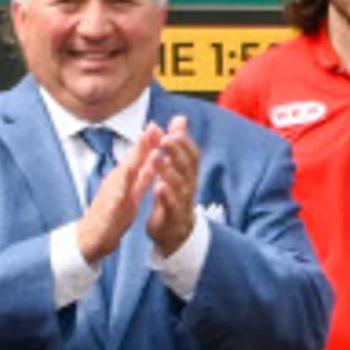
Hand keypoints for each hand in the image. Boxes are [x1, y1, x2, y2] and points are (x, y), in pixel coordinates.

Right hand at [69, 124, 162, 263]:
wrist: (91, 239)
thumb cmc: (112, 215)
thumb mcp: (132, 193)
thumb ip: (142, 177)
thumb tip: (154, 158)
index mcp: (124, 179)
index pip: (138, 158)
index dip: (149, 141)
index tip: (159, 124)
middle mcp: (116, 183)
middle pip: (131, 161)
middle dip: (142, 145)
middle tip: (154, 127)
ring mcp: (110, 195)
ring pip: (123, 177)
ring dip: (133, 163)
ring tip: (148, 152)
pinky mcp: (106, 211)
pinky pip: (114, 201)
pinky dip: (122, 192)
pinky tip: (127, 185)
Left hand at [142, 120, 201, 256]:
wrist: (174, 232)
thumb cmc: (174, 195)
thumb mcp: (177, 168)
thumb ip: (178, 144)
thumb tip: (180, 118)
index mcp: (189, 173)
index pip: (192, 154)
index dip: (185, 142)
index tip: (173, 130)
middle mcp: (189, 185)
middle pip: (186, 166)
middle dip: (177, 151)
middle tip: (166, 139)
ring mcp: (182, 201)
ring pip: (179, 184)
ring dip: (168, 170)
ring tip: (158, 157)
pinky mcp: (173, 216)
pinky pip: (171, 205)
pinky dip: (165, 196)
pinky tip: (158, 186)